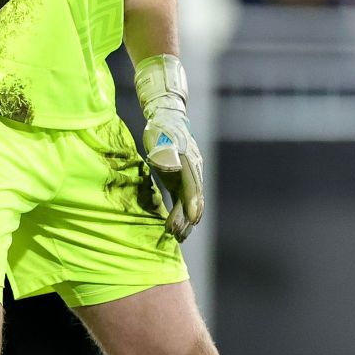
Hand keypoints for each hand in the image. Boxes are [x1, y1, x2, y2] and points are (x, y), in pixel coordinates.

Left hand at [134, 54, 203, 241]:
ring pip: (190, 202)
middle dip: (187, 219)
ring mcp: (189, 176)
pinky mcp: (180, 179)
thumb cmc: (160, 129)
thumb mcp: (161, 140)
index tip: (191, 221)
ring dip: (184, 220)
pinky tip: (173, 226)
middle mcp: (194, 171)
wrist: (165, 117)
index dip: (193, 205)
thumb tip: (172, 166)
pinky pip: (183, 200)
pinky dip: (180, 214)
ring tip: (177, 237)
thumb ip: (167, 153)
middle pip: (194, 199)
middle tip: (176, 236)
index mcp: (190, 163)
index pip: (193, 188)